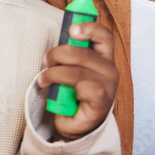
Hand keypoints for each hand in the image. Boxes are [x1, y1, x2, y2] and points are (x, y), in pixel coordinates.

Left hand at [38, 21, 118, 139]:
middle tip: (46, 59)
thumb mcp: (73, 68)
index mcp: (105, 58)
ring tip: (43, 79)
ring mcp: (108, 88)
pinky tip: (55, 91)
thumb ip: (72, 52)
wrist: (76, 126)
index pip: (104, 36)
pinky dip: (63, 86)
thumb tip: (63, 35)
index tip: (71, 29)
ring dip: (55, 72)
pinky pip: (83, 88)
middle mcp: (110, 71)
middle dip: (59, 53)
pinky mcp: (101, 104)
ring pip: (78, 71)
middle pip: (85, 53)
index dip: (89, 28)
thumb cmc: (74, 93)